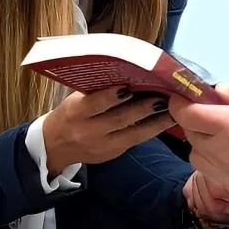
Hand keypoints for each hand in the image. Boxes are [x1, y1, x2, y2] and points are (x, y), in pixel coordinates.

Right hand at [43, 88, 175, 175]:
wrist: (55, 146)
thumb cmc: (71, 114)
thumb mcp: (76, 100)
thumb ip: (98, 91)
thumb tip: (129, 74)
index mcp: (75, 112)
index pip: (93, 104)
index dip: (111, 96)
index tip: (129, 86)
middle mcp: (88, 131)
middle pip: (119, 120)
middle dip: (144, 107)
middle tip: (164, 95)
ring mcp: (102, 146)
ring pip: (133, 134)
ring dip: (156, 121)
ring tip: (174, 108)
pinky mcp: (113, 154)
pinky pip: (136, 141)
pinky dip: (152, 130)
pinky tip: (167, 120)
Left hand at [169, 84, 228, 206]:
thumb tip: (217, 92)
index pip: (189, 115)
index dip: (182, 103)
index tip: (184, 96)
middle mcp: (228, 155)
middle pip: (191, 136)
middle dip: (196, 121)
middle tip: (212, 112)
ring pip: (198, 158)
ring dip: (203, 143)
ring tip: (225, 135)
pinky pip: (214, 174)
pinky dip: (217, 162)